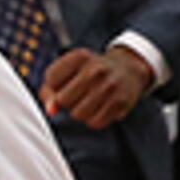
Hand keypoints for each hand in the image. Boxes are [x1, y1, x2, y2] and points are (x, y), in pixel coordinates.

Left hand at [37, 43, 156, 130]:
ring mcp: (109, 86)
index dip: (54, 86)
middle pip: (63, 99)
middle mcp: (96, 69)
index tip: (65, 81)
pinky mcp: (120, 102)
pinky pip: (95, 122)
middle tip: (77, 93)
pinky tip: (100, 108)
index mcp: (80, 56)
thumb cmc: (91, 72)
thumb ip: (50, 89)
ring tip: (88, 101)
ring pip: (77, 114)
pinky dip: (93, 119)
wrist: (128, 70)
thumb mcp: (70, 70)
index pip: (51, 78)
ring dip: (79, 112)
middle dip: (66, 101)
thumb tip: (51, 110)